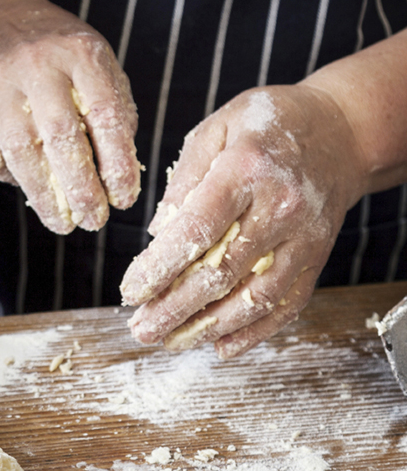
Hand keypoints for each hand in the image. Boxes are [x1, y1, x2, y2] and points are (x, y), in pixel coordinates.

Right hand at [0, 0, 140, 233]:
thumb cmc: (60, 55)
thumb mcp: (97, 63)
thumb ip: (114, 110)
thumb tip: (120, 173)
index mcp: (81, 54)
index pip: (105, 114)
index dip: (117, 162)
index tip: (124, 198)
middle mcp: (39, 66)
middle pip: (60, 135)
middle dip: (80, 187)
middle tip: (94, 221)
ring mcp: (1, 85)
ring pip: (20, 149)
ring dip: (43, 195)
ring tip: (62, 223)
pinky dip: (11, 178)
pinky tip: (30, 189)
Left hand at [120, 84, 361, 357]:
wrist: (340, 131)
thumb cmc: (266, 124)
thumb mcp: (216, 129)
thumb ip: (184, 179)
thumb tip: (158, 232)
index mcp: (246, 170)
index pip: (197, 229)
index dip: (161, 267)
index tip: (131, 291)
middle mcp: (279, 207)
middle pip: (222, 272)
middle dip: (176, 308)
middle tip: (141, 329)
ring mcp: (304, 237)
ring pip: (255, 297)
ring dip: (209, 327)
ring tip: (171, 341)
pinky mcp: (318, 256)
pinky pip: (288, 303)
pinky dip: (256, 331)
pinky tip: (222, 346)